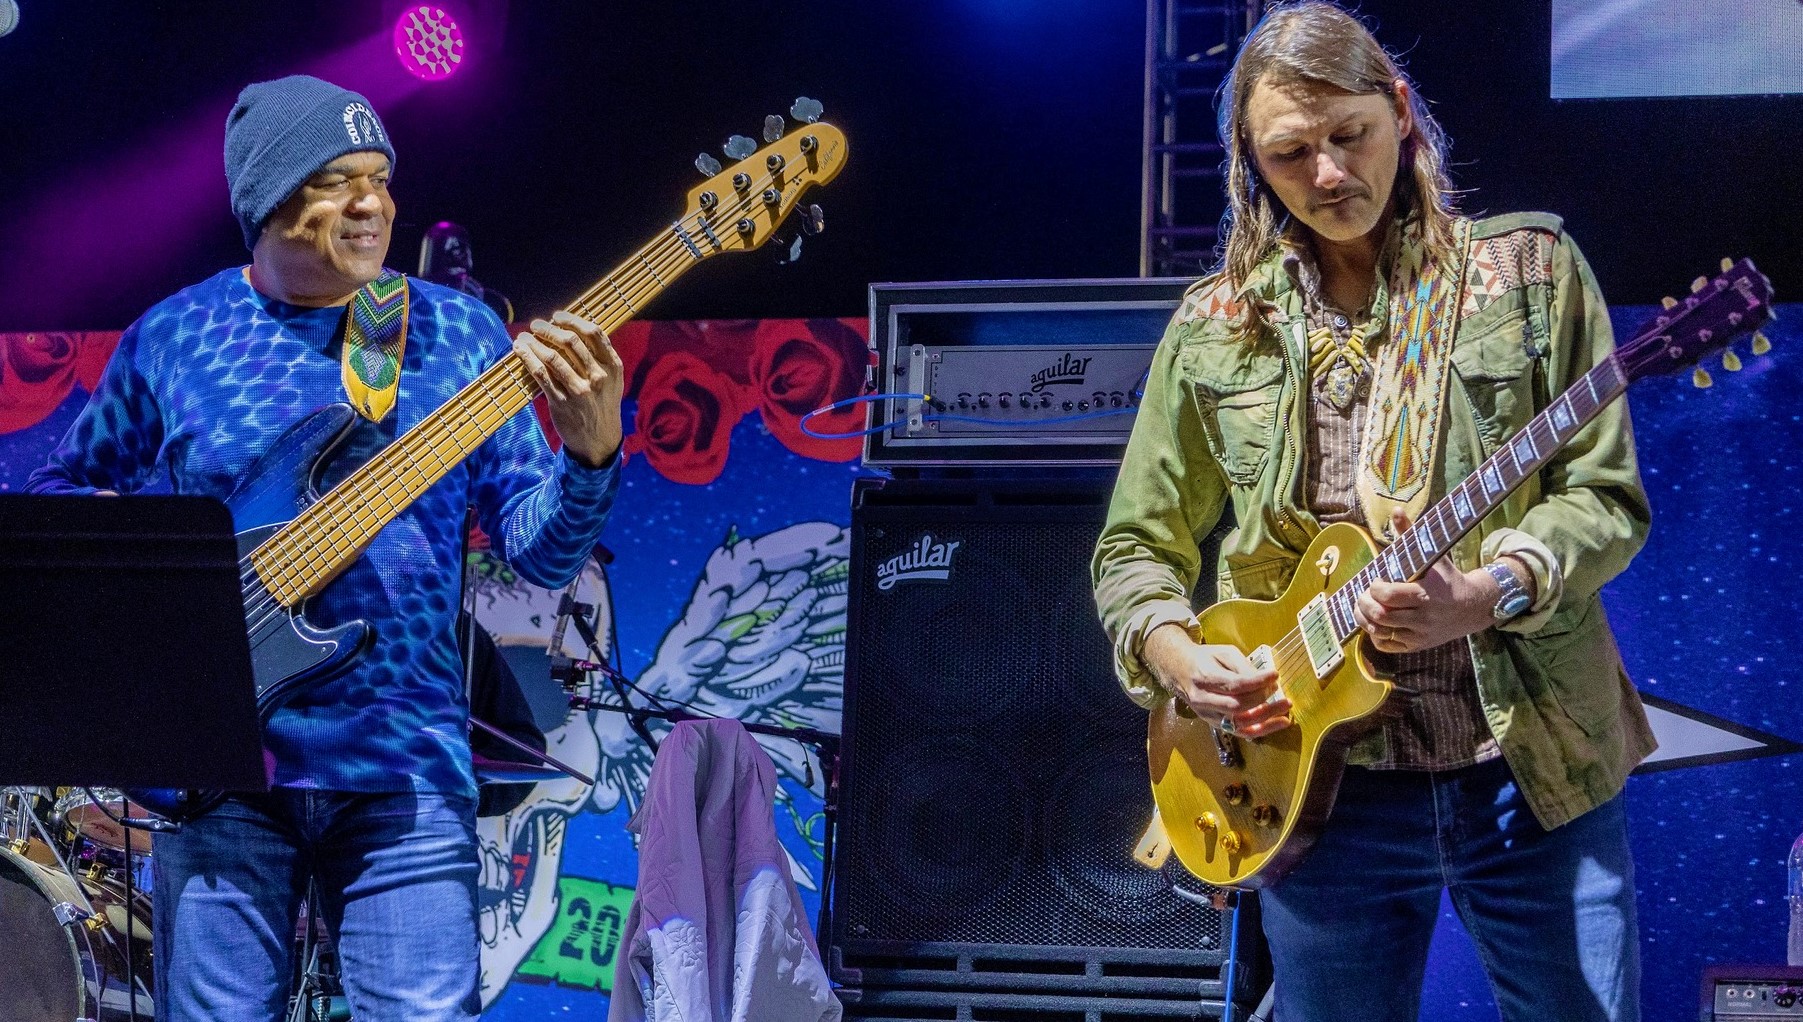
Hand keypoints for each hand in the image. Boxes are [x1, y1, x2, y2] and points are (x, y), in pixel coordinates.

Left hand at [514, 311, 624, 467]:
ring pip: (552, 357)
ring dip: (533, 342)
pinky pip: (541, 375)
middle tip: (536, 325)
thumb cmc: (602, 403)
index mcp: (612, 366)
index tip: (557, 316)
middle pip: (570, 341)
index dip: (572, 320)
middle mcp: (597, 376)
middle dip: (548, 329)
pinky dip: (528, 359)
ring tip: (522, 337)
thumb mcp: (612, 380)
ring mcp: (579, 390)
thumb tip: (572, 329)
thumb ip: (599, 357)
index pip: (593, 332)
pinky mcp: (561, 402)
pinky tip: (520, 351)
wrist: (599, 439)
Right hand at [1142, 622, 1291, 736]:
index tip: (1274, 675)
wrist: (1179, 670)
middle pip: (1238, 706)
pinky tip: (1277, 724)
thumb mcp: (1224, 653)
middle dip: (1263, 700)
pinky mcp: (1214, 723)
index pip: (1235, 684)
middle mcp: (1204, 699)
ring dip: (1266, 718)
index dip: (1258, 681)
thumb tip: (1265, 680)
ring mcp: (1208, 714)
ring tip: (1285, 710)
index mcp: (1205, 677)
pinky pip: (1240, 731)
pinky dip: (1261, 730)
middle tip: (1279, 691)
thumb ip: (1243, 666)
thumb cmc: (1205, 659)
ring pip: (1240, 723)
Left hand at [1355, 509, 1501, 653]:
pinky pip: (1387, 646)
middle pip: (1380, 615)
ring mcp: (1419, 634)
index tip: (1376, 580)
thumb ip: (1410, 535)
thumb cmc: (1446, 578)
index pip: (1388, 595)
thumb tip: (1396, 511)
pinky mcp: (1417, 646)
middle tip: (1364, 594)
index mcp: (1425, 594)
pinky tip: (1375, 622)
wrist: (1472, 607)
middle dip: (1365, 603)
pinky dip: (1375, 635)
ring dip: (1365, 619)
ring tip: (1364, 606)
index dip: (1375, 587)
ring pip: (1380, 632)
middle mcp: (1422, 617)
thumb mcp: (1432, 556)